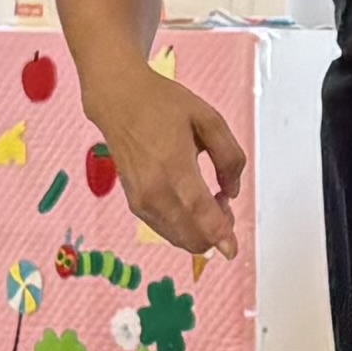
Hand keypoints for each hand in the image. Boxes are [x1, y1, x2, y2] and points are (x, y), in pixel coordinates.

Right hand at [89, 69, 248, 256]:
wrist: (118, 100)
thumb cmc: (164, 105)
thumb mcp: (209, 119)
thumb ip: (229, 157)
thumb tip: (232, 193)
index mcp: (175, 168)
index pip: (201, 214)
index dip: (220, 236)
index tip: (233, 250)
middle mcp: (154, 191)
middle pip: (190, 235)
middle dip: (215, 232)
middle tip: (224, 203)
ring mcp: (141, 200)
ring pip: (177, 237)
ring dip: (200, 230)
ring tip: (210, 199)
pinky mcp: (134, 203)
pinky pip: (164, 229)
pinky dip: (184, 227)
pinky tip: (191, 205)